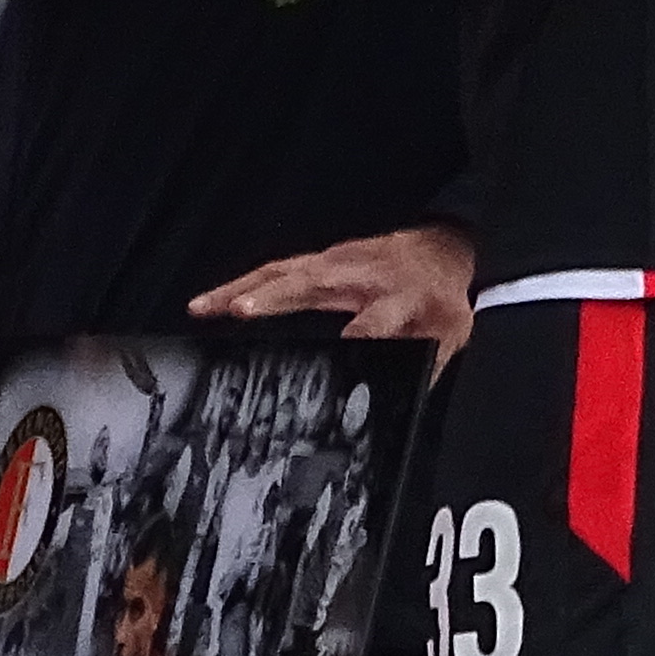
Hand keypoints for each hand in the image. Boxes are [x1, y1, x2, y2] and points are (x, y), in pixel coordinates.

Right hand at [194, 220, 476, 353]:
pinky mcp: (320, 260)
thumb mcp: (451, 337)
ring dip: (242, 288)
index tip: (338, 346)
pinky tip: (214, 300)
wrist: (444, 250)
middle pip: (314, 284)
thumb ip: (428, 369)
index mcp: (401, 299)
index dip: (359, 334)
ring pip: (284, 272)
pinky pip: (276, 269)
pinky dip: (241, 284)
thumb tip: (403, 405)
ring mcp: (337, 263)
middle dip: (275, 296)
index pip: (376, 321)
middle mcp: (363, 277)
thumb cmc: (443, 299)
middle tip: (239, 312)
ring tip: (203, 308)